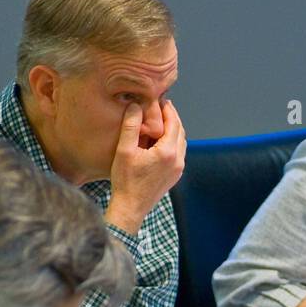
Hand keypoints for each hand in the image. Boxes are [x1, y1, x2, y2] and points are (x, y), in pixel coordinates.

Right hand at [106, 100, 185, 234]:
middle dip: (171, 117)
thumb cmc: (125, 180)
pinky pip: (178, 153)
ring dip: (172, 130)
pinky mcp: (175, 176)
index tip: (159, 99)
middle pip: (180, 130)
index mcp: (167, 152)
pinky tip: (158, 140)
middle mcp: (178, 160)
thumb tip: (135, 105)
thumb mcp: (124, 150)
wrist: (130, 208)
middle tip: (159, 107)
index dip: (167, 108)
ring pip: (181, 142)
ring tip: (158, 122)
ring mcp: (178, 169)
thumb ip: (131, 126)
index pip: (173, 122)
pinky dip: (171, 142)